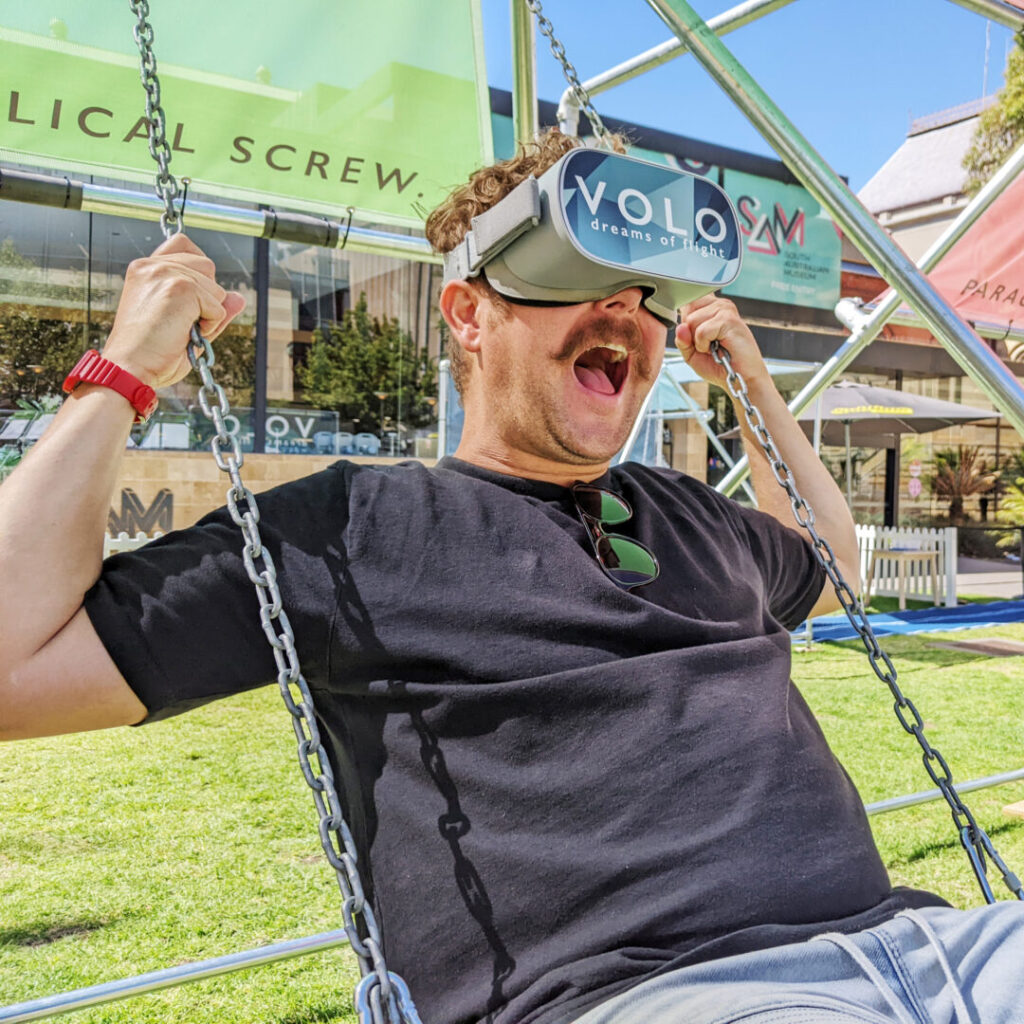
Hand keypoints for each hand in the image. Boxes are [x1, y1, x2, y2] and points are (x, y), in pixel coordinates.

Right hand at [102, 233, 245, 387]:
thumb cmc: (151, 353)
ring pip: (216, 288)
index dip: (198, 269)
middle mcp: (152, 265)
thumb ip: (211, 307)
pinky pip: (218, 306)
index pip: (184, 244)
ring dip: (208, 314)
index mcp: (146, 268)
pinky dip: (210, 325)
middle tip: (181, 322)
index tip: (192, 296)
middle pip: (207, 265)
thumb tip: (238, 297)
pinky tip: (185, 334)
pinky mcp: (181, 288)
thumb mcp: (185, 325)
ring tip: (180, 330)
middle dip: (207, 296)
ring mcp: (166, 273)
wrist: (131, 367)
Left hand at [674, 294, 769, 391]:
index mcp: (712, 308)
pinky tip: (718, 348)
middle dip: (691, 334)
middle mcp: (720, 304)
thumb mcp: (692, 354)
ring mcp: (725, 309)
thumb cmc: (720, 365)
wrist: (741, 378)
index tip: (699, 337)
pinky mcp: (729, 319)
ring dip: (698, 341)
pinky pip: (701, 331)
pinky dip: (704, 345)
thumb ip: (682, 340)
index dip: (686, 323)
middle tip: (709, 345)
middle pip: (687, 311)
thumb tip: (680, 327)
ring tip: (715, 347)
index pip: (687, 302)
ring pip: (691, 320)